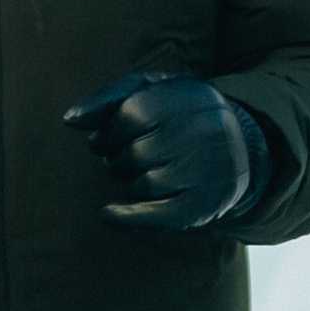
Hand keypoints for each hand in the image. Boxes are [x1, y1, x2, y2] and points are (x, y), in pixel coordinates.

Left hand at [61, 74, 268, 229]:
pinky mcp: (207, 205)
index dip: (106, 132)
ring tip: (139, 174)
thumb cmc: (179, 115)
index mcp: (192, 96)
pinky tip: (109, 214)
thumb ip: (107, 99)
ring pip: (145, 184)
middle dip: (117, 159)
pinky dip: (127, 218)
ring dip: (129, 183)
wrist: (240, 148)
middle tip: (123, 159)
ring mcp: (211, 171)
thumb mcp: (150, 92)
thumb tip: (69, 120)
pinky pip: (159, 216)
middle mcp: (208, 131)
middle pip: (136, 153)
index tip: (101, 142)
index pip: (131, 115)